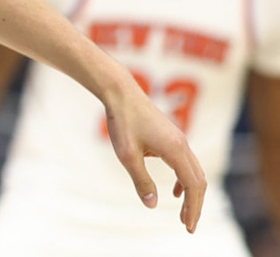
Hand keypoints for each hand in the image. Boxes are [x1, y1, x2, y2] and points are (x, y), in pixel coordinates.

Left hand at [104, 83, 205, 232]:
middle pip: (198, 181)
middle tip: (187, 226)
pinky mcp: (172, 137)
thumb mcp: (127, 155)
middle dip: (195, 205)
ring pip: (194, 172)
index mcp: (176, 150)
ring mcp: (179, 139)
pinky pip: (186, 164)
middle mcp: (183, 145)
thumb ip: (141, 181)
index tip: (188, 227)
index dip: (193, 209)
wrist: (121, 92)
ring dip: (191, 194)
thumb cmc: (123, 122)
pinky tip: (175, 190)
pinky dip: (185, 180)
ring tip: (183, 213)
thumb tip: (152, 205)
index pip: (193, 187)